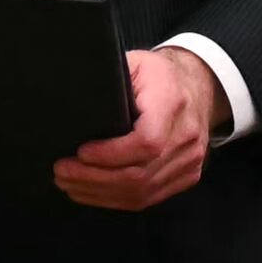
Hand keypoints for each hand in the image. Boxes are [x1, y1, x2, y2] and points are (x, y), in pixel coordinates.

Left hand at [56, 47, 221, 211]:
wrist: (199, 87)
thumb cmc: (158, 76)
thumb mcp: (135, 63)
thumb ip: (110, 81)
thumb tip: (74, 100)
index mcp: (172, 102)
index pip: (146, 142)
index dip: (110, 154)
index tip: (80, 152)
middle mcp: (187, 135)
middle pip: (139, 174)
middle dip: (94, 177)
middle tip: (62, 171)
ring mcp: (191, 160)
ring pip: (142, 191)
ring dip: (100, 192)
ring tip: (69, 183)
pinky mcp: (188, 176)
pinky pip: (149, 198)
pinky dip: (116, 199)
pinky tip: (92, 192)